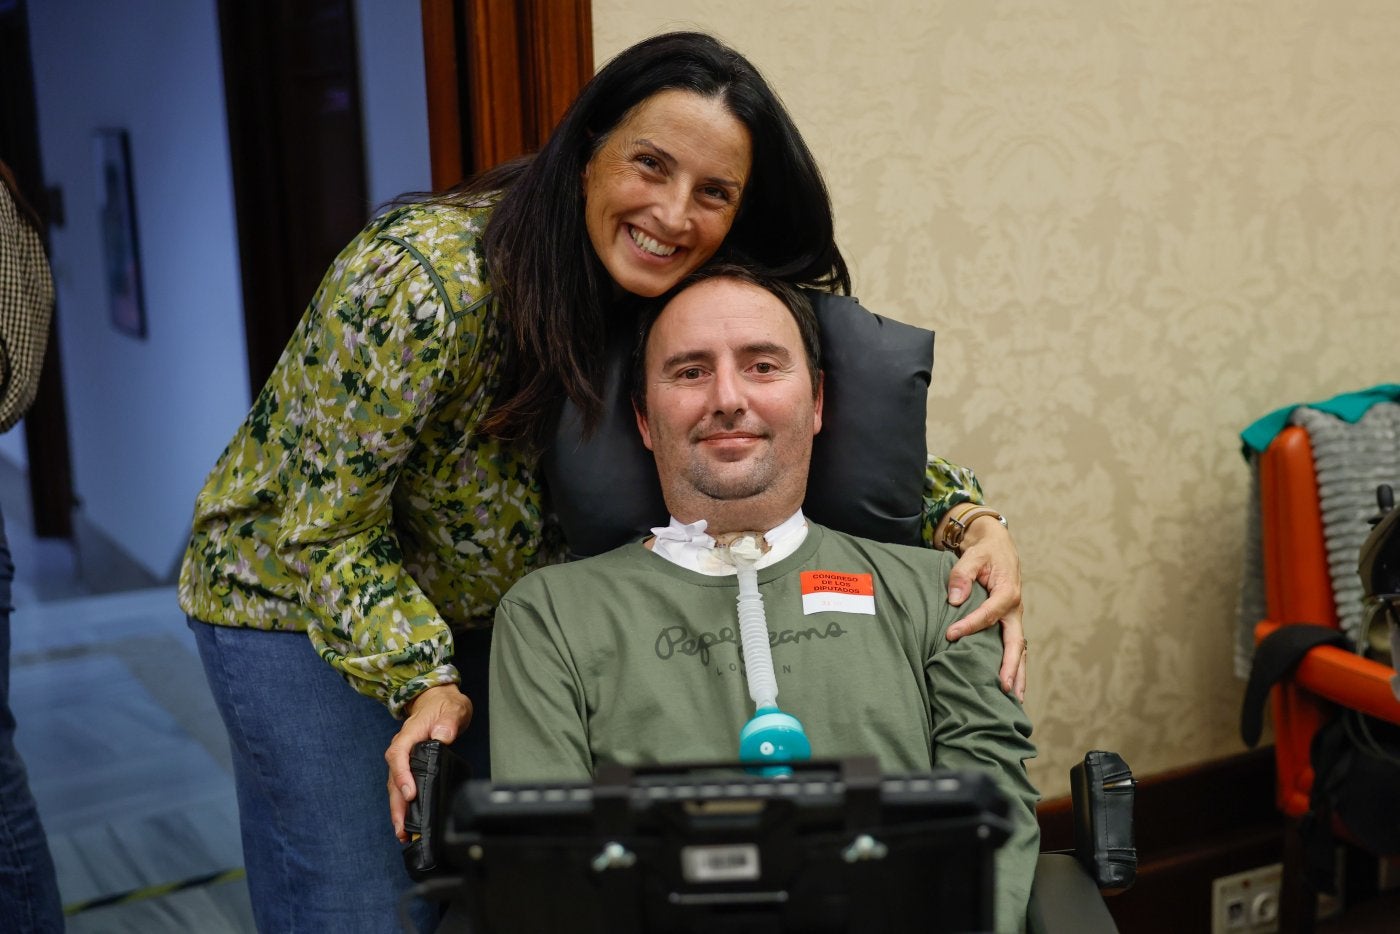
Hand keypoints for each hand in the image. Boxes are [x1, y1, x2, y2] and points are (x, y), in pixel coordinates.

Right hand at [385, 684, 472, 841]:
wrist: (439, 701)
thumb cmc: (444, 705)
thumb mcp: (452, 708)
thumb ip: (448, 721)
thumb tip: (442, 736)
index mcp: (409, 734)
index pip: (399, 755)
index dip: (402, 776)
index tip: (410, 794)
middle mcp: (402, 748)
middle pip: (393, 778)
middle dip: (396, 804)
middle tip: (402, 827)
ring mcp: (404, 758)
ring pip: (395, 786)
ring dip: (397, 810)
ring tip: (402, 832)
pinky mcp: (409, 766)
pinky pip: (402, 786)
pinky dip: (403, 805)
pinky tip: (407, 821)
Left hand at [943, 519, 1026, 701]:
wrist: (998, 547)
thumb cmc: (985, 553)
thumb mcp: (973, 556)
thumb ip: (962, 575)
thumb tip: (955, 599)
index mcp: (1008, 592)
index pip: (989, 615)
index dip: (970, 626)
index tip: (950, 635)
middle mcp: (1014, 610)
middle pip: (1016, 643)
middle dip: (1011, 666)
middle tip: (1004, 688)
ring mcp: (1013, 620)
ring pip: (1019, 651)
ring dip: (1017, 675)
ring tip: (1015, 700)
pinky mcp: (1008, 625)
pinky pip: (1013, 649)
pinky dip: (1014, 668)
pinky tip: (1010, 688)